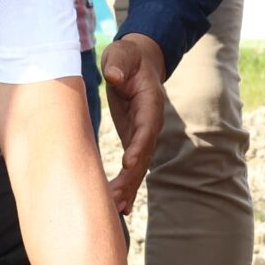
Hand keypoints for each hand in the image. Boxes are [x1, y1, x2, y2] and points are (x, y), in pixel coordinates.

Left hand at [98, 32, 164, 214]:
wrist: (136, 63)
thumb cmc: (127, 58)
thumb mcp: (122, 55)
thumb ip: (119, 63)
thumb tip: (113, 75)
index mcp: (150, 103)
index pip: (146, 127)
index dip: (140, 145)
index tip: (130, 163)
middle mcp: (150, 123)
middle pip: (144, 154)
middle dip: (132, 177)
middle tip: (117, 198)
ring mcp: (143, 135)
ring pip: (139, 166)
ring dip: (129, 188)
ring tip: (116, 210)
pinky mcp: (134, 141)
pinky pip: (133, 167)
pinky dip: (127, 186)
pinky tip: (118, 207)